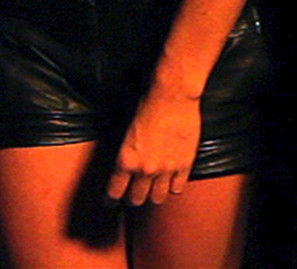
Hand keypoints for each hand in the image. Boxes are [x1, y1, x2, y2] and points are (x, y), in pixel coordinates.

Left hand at [106, 90, 200, 206]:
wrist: (173, 95)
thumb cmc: (148, 105)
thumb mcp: (127, 132)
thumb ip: (126, 155)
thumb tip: (125, 168)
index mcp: (126, 160)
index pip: (114, 193)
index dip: (112, 199)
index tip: (112, 200)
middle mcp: (145, 169)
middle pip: (136, 200)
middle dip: (133, 198)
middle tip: (133, 194)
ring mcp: (166, 169)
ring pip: (157, 198)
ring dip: (153, 195)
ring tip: (153, 189)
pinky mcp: (184, 165)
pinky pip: (177, 189)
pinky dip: (173, 187)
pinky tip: (171, 180)